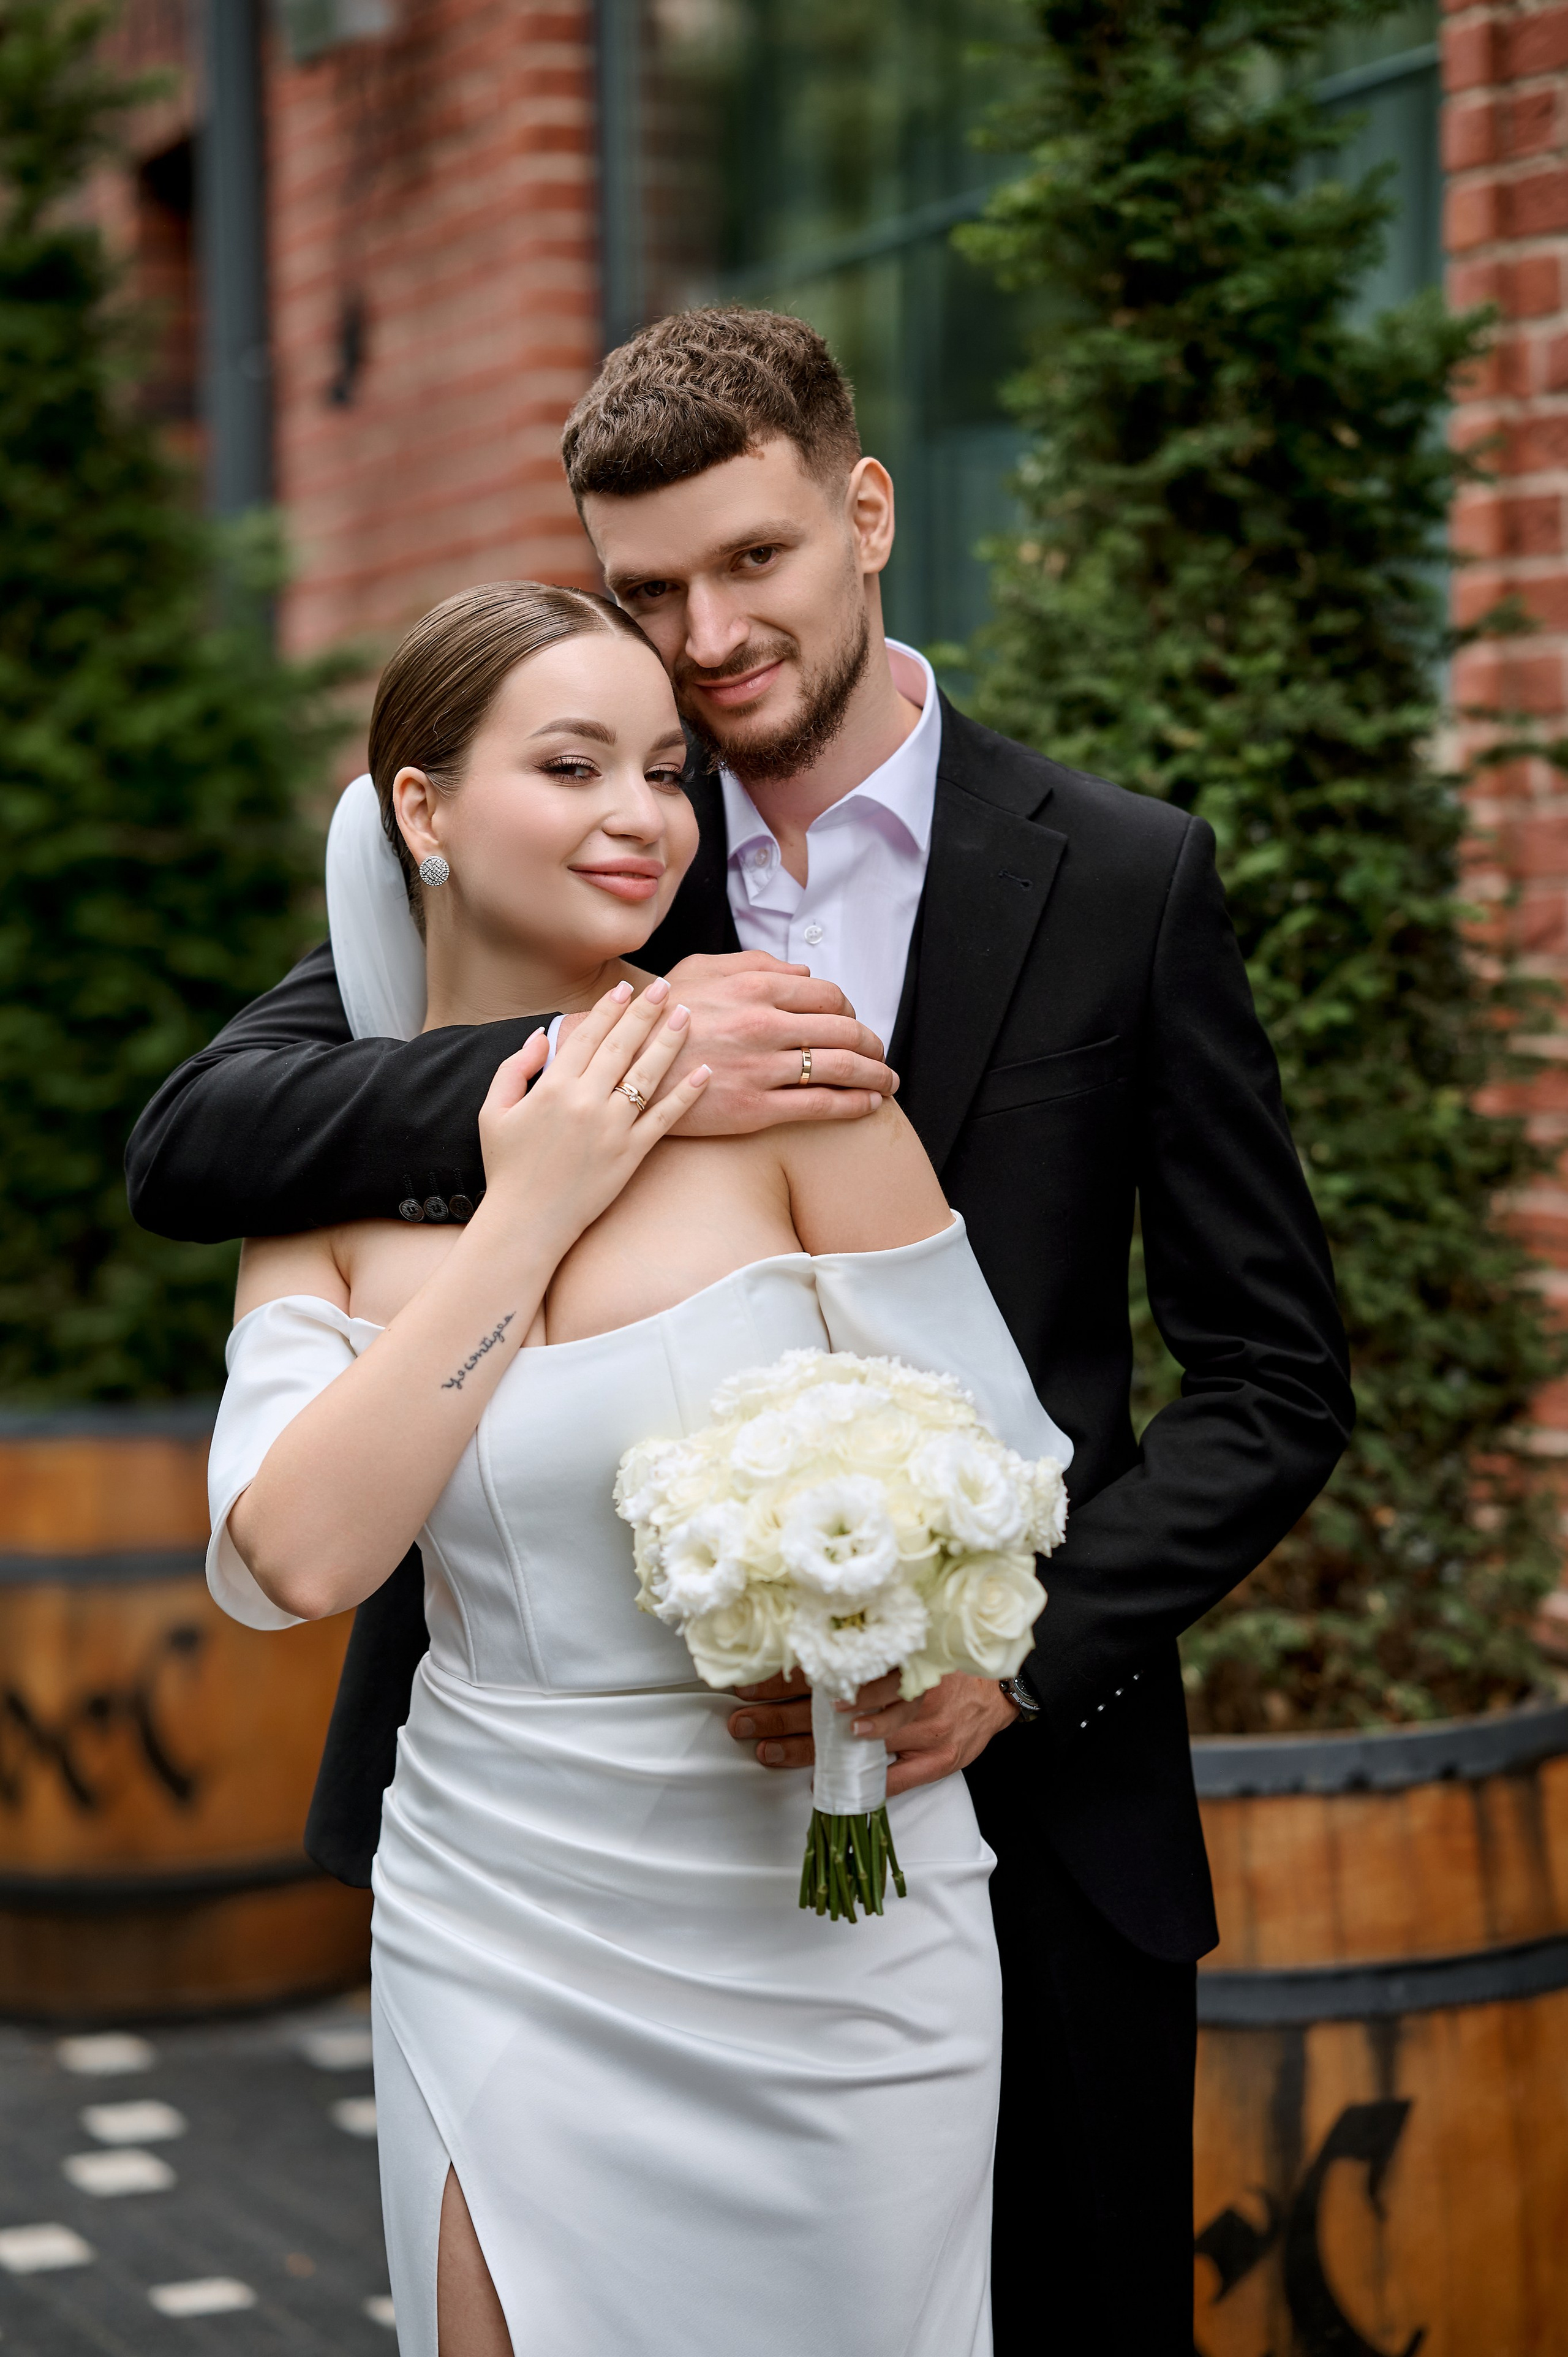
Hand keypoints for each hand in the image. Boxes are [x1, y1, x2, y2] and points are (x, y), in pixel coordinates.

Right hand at [476, 979, 709, 1250]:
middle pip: (622, 1046)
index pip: (586, 1036)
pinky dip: (687, 1094)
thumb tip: (541, 1037)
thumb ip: (514, 1068)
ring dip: (669, 1041)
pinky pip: (664, 1118)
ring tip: (687, 1015)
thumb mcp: (492, 1111)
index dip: (608, 1009)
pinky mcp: (631, 1154)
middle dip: (645, 1012)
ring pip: (647, 1074)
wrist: (526, 1222)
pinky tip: (705, 1072)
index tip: (625, 989)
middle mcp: (585, 1102)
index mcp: (552, 1087)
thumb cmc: (507, 1167)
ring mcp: (612, 1128)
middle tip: (665, 987)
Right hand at [653, 953, 897, 1133]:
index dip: (850, 1008)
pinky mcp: (754, 1108)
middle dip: (873, 1043)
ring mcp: (761, 1067)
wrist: (620, 1064)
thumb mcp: (700, 969)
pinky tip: (869, 1104)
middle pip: (844, 1030)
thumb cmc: (660, 1015)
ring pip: (840, 1067)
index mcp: (754, 986)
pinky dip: (855, 1104)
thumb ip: (755, 962)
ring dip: (875, 1074)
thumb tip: (803, 970)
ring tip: (888, 1081)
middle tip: (881, 1053)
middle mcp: (764, 1024)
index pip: (828, 994)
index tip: (854, 1021)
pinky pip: (820, 1105)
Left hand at [727, 1669, 1019, 1793]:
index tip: (746, 1684)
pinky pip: (897, 1776)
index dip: (783, 1678)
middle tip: (741, 1722)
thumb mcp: (908, 1645)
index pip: (826, 1668)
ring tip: (769, 1751)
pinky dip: (861, 1781)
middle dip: (779, 1715)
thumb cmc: (947, 1666)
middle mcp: (907, 1690)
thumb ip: (866, 1650)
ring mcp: (924, 1728)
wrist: (1002, 1688)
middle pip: (830, 1706)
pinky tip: (827, 1783)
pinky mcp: (940, 1759)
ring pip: (856, 1741)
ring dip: (806, 1748)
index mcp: (893, 1656)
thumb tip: (804, 1654)